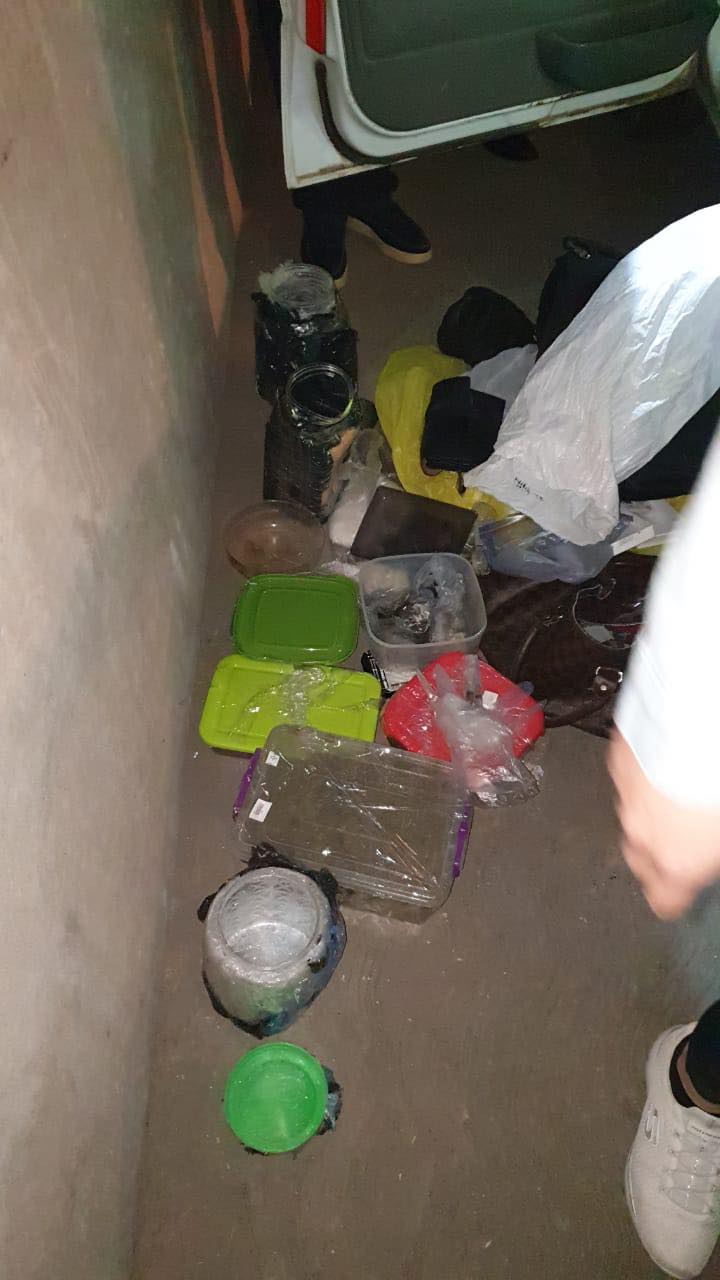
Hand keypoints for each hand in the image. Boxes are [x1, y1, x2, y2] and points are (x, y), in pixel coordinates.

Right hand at [608, 730, 719, 918]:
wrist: (694, 723)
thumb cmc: (715, 777)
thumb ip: (711, 848)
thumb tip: (709, 847)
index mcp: (676, 861)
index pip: (663, 902)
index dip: (671, 901)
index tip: (674, 899)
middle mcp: (643, 834)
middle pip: (640, 861)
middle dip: (657, 856)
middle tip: (680, 841)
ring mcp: (626, 796)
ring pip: (632, 817)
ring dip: (651, 813)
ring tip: (677, 795)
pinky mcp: (619, 760)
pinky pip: (628, 780)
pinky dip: (643, 778)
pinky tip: (665, 765)